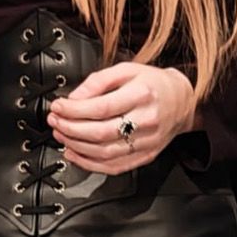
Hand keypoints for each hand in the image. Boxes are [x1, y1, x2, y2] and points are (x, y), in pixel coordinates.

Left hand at [46, 63, 197, 173]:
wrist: (182, 101)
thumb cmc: (153, 84)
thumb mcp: (127, 70)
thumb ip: (98, 81)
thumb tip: (73, 97)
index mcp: (142, 95)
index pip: (102, 107)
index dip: (74, 110)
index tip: (58, 106)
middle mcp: (146, 121)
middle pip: (100, 133)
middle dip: (70, 128)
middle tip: (54, 121)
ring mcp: (147, 142)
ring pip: (104, 153)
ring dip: (76, 146)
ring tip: (60, 134)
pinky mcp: (145, 156)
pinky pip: (113, 167)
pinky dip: (89, 164)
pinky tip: (74, 153)